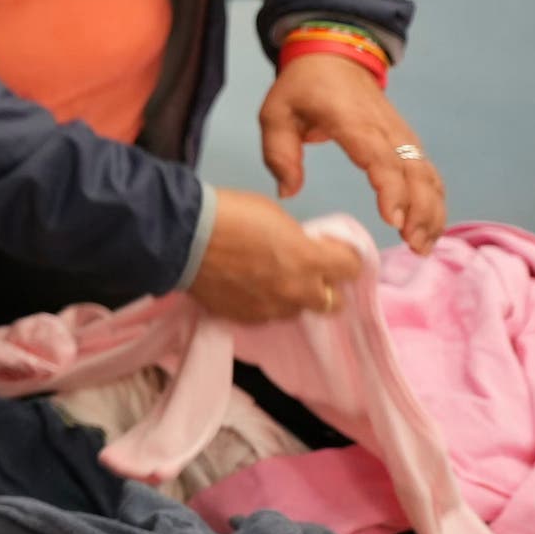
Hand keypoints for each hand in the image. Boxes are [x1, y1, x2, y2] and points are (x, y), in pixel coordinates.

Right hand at [189, 188, 364, 322]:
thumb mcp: (276, 217)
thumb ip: (299, 240)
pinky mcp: (246, 319)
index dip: (343, 257)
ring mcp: (272, 310)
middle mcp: (297, 291)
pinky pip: (268, 315)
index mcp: (309, 260)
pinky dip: (264, 303)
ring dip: (292, 296)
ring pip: (298, 310)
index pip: (352, 268)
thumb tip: (304, 251)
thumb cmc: (231, 214)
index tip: (330, 250)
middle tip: (306, 271)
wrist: (181, 236)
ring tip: (269, 279)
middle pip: (334, 303)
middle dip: (325, 286)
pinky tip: (246, 286)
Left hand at [258, 52, 444, 253]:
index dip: (390, 189)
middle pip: (413, 171)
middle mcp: (385, 128)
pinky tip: (430, 227)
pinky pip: (428, 172)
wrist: (334, 57)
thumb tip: (288, 192)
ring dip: (432, 210)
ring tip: (423, 245)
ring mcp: (401, 134)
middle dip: (419, 210)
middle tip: (414, 246)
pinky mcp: (408, 141)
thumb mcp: (275, 113)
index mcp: (352, 121)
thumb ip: (279, 153)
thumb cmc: (302, 88)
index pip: (379, 157)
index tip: (393, 219)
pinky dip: (434, 199)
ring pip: (427, 174)